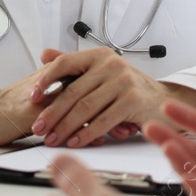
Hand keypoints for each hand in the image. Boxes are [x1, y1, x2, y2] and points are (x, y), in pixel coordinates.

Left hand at [29, 47, 195, 148]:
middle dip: (51, 113)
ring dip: (65, 127)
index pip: (65, 63)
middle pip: (73, 91)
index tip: (32, 97)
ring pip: (85, 108)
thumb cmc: (128, 89)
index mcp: (99, 56)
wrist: (163, 102)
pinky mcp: (132, 101)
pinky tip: (75, 142)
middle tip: (37, 128)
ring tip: (52, 139)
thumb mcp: (100, 72)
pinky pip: (103, 120)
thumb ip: (73, 65)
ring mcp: (123, 81)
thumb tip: (44, 54)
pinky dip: (87, 133)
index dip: (46, 80)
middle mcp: (110, 65)